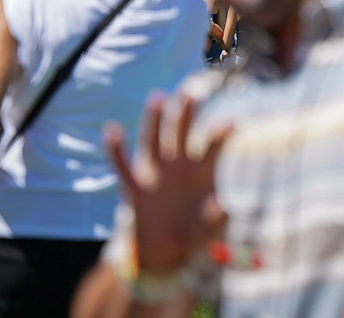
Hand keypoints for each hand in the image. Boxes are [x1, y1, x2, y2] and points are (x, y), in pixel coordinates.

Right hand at [104, 93, 233, 273]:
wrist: (167, 251)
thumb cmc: (194, 234)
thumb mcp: (208, 231)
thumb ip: (215, 219)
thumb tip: (221, 204)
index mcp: (202, 172)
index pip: (213, 147)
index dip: (221, 135)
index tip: (231, 123)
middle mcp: (179, 167)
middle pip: (182, 134)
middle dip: (187, 114)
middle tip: (193, 91)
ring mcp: (155, 175)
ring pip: (154, 142)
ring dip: (154, 121)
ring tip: (157, 97)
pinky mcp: (134, 190)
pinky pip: (122, 168)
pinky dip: (116, 151)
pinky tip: (111, 130)